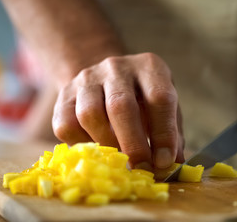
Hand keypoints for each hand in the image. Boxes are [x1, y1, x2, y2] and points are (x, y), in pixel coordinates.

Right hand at [52, 53, 184, 168]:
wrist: (104, 80)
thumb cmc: (142, 100)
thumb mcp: (163, 108)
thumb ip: (171, 135)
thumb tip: (172, 166)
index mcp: (149, 67)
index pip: (159, 97)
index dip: (163, 133)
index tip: (164, 161)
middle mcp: (116, 68)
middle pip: (120, 105)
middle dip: (132, 144)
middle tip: (141, 169)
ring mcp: (87, 79)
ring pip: (89, 114)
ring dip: (106, 145)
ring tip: (118, 161)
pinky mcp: (64, 95)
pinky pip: (66, 125)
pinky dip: (82, 145)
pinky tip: (96, 151)